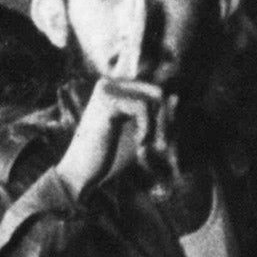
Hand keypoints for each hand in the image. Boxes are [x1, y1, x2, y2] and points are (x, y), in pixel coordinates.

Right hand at [55, 77, 177, 197]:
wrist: (80, 173)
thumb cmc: (108, 156)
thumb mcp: (139, 134)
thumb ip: (157, 118)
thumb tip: (176, 96)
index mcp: (114, 87)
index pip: (154, 91)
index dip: (163, 116)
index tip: (159, 140)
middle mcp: (109, 82)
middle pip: (157, 92)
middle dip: (163, 120)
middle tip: (157, 144)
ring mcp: (107, 89)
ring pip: (154, 98)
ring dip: (157, 126)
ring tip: (146, 145)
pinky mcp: (107, 101)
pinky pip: (143, 107)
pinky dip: (147, 128)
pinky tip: (139, 143)